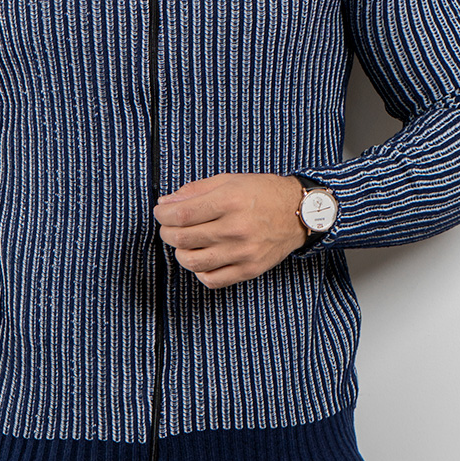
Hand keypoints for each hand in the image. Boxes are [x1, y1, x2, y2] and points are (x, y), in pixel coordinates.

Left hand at [153, 172, 307, 288]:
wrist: (298, 212)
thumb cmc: (263, 193)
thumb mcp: (229, 180)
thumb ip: (195, 191)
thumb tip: (166, 203)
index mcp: (230, 201)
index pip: (182, 214)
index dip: (163, 215)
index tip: (161, 212)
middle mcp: (236, 228)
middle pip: (183, 239)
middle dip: (167, 232)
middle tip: (169, 227)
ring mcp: (243, 252)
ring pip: (193, 262)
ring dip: (180, 252)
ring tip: (185, 243)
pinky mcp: (249, 269)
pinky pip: (212, 279)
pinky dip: (200, 271)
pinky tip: (203, 257)